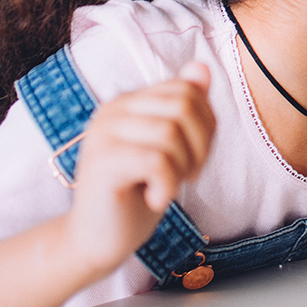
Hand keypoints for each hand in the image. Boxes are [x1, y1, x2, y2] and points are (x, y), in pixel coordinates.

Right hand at [63, 62, 216, 274]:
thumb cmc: (138, 193)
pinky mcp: (102, 162)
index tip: (197, 158)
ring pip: (170, 133)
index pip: (187, 89)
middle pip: (183, 105)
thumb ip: (184, 109)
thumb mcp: (171, 148)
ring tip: (168, 187)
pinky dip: (168, 186)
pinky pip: (156, 161)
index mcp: (130, 102)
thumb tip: (201, 67)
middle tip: (189, 175)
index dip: (207, 124)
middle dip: (201, 145)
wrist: (100, 239)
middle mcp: (113, 110)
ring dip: (183, 168)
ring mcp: (103, 134)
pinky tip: (157, 201)